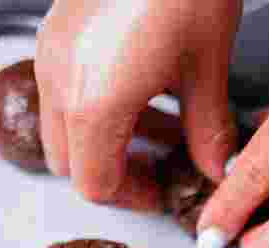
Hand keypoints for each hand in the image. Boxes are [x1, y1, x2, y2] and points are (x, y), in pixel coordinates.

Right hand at [35, 0, 241, 210]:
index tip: (164, 190)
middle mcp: (59, 82)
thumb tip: (218, 171)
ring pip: (61, 125)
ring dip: (102, 139)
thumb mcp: (207, 67)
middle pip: (68, 161)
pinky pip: (61, 87)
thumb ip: (208, 131)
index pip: (95, 184)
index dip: (132, 197)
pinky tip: (137, 84)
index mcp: (94, 104)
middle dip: (112, 171)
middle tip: (159, 163)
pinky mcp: (55, 28)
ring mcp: (50, 51)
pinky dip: (92, 104)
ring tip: (155, 123)